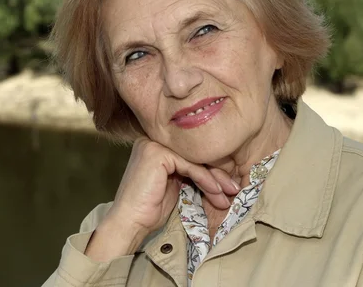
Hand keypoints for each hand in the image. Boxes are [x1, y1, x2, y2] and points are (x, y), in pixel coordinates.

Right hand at [85, 137, 239, 261]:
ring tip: (228, 195)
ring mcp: (153, 144)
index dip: (211, 168)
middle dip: (217, 173)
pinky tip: (215, 193)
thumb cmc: (148, 209)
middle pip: (194, 154)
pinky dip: (206, 180)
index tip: (229, 184)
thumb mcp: (174, 185)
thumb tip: (220, 173)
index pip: (190, 153)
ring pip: (195, 159)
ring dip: (215, 179)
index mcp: (156, 144)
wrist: (128, 222)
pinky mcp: (157, 153)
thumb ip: (189, 173)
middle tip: (234, 189)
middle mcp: (152, 139)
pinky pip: (191, 165)